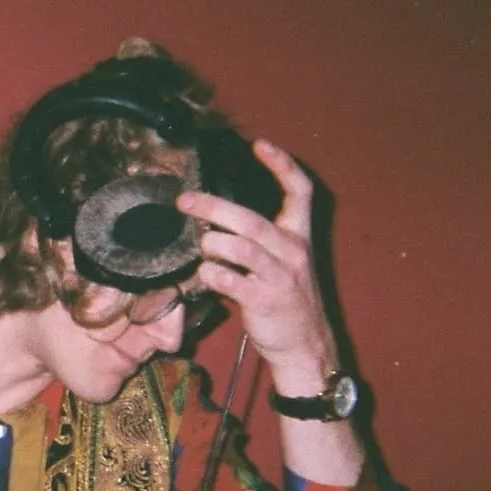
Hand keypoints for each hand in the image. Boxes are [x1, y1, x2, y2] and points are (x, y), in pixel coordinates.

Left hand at [176, 138, 338, 388]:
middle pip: (251, 219)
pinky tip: (205, 274)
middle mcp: (293, 252)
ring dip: (212, 244)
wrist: (304, 345)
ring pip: (240, 247)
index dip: (282, 165)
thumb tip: (213, 220)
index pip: (300, 191)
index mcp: (299, 237)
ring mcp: (280, 277)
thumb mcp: (283, 262)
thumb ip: (257, 240)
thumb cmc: (286, 299)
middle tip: (185, 201)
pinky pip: (230, 280)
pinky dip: (211, 274)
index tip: (260, 145)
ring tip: (201, 245)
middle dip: (213, 206)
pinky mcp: (264, 300)